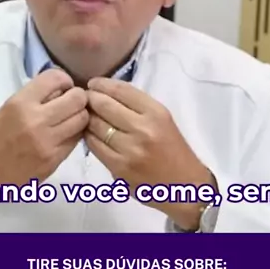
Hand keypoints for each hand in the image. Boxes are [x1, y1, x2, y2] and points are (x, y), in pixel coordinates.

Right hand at [0, 68, 88, 186]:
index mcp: (20, 103)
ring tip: (68, 120)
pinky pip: (76, 140)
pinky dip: (74, 135)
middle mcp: (36, 120)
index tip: (62, 87)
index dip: (64, 80)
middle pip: (77, 99)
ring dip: (79, 116)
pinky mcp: (54, 160)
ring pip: (82, 119)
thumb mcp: (6, 109)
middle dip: (77, 98)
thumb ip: (34, 98)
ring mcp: (47, 142)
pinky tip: (64, 135)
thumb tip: (62, 90)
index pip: (55, 78)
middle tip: (70, 103)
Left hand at [85, 78, 216, 230]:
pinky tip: (90, 134)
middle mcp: (143, 129)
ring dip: (86, 118)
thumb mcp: (162, 120)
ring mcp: (129, 150)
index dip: (102, 84)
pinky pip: (94, 146)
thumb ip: (137, 106)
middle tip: (85, 98)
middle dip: (90, 98)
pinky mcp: (119, 168)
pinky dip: (89, 137)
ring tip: (85, 116)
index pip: (121, 90)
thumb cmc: (173, 150)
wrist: (184, 184)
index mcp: (156, 113)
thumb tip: (105, 93)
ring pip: (95, 125)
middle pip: (104, 105)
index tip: (93, 84)